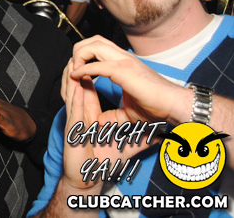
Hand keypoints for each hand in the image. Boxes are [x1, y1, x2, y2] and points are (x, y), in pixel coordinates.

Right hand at [62, 58, 153, 189]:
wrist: (88, 178)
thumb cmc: (102, 162)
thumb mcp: (126, 146)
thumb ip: (141, 139)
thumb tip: (161, 135)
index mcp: (91, 115)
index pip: (88, 90)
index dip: (89, 74)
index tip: (98, 62)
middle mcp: (82, 115)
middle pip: (77, 85)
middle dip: (78, 68)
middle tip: (84, 55)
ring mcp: (76, 120)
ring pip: (72, 92)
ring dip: (74, 75)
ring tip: (77, 61)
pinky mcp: (73, 128)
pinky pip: (73, 106)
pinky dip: (75, 92)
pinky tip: (76, 79)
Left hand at [67, 36, 188, 124]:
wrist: (174, 106)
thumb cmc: (156, 107)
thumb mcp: (128, 112)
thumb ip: (113, 115)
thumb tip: (100, 122)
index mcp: (125, 62)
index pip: (99, 46)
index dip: (84, 54)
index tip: (76, 69)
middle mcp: (124, 57)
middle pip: (94, 40)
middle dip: (79, 50)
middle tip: (72, 67)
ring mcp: (124, 62)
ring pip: (93, 45)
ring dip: (80, 56)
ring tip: (74, 71)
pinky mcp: (124, 71)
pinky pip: (97, 65)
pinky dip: (84, 69)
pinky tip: (77, 77)